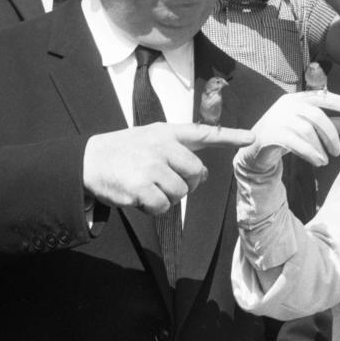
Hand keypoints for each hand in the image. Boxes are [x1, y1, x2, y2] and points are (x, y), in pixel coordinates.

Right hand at [83, 123, 253, 213]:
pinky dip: (154, 208)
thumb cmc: (123, 152)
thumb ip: (177, 151)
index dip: (229, 136)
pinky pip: (163, 206)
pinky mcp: (141, 187)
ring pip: (180, 193)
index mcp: (166, 132)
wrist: (88, 160)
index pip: (203, 132)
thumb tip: (202, 174)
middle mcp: (161, 146)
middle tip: (165, 182)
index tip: (251, 137)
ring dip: (167, 197)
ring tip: (147, 186)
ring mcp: (151, 166)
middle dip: (186, 184)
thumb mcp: (149, 138)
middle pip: (195, 173)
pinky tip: (139, 197)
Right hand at [234, 91, 339, 176]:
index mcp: (295, 99)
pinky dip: (311, 153)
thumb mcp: (306, 129)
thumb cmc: (283, 137)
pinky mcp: (272, 134)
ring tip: (325, 160)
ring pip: (308, 131)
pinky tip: (317, 161)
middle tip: (338, 150)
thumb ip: (326, 125)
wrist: (254, 151)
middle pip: (317, 115)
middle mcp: (286, 105)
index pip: (322, 97)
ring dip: (320, 148)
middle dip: (331, 134)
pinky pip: (297, 143)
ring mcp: (278, 119)